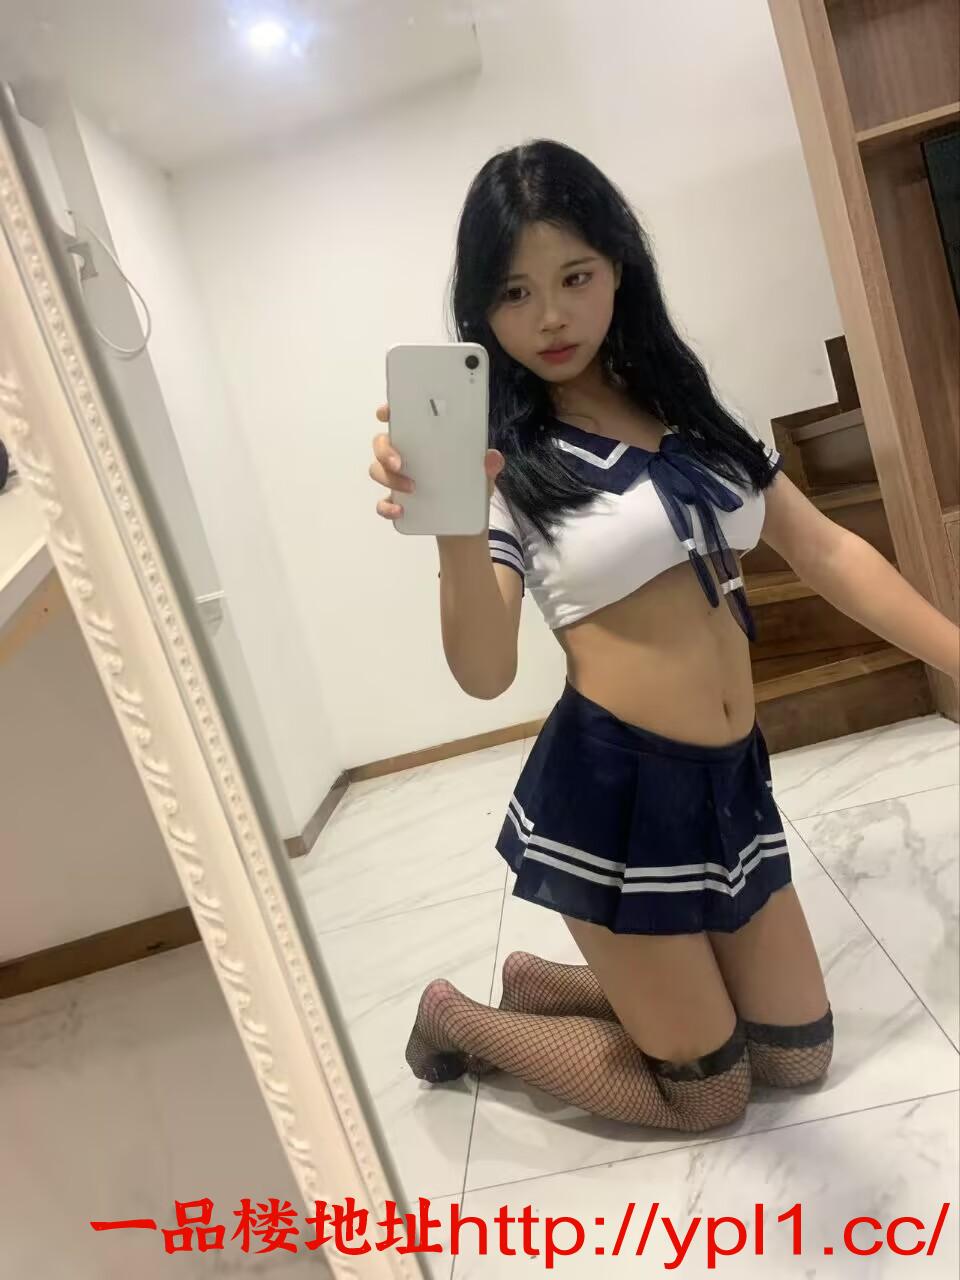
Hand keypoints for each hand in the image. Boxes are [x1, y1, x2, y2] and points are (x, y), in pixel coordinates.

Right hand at [369, 403, 504, 523]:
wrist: (462, 526)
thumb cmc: (468, 490)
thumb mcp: (482, 476)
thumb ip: (488, 465)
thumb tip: (492, 457)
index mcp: (423, 442)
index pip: (401, 421)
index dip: (389, 413)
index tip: (384, 413)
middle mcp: (406, 457)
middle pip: (381, 444)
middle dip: (384, 451)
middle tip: (399, 463)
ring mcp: (398, 480)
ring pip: (377, 471)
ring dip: (389, 479)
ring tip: (412, 489)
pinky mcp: (397, 503)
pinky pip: (382, 504)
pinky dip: (386, 507)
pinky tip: (399, 511)